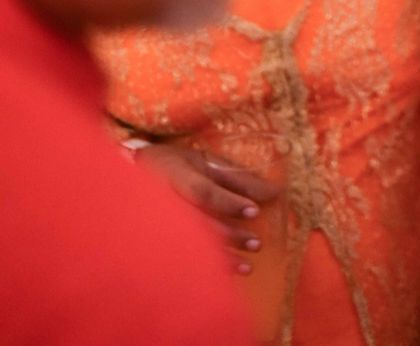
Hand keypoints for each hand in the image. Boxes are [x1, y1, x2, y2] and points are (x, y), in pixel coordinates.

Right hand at [137, 143, 281, 272]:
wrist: (129, 176)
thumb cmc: (174, 164)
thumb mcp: (203, 161)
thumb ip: (236, 176)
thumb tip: (273, 191)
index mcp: (176, 176)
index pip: (204, 192)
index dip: (229, 202)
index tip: (254, 211)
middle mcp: (166, 203)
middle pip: (198, 223)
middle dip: (229, 236)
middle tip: (256, 243)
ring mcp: (159, 225)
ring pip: (191, 246)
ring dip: (221, 258)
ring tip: (247, 267)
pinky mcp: (156, 242)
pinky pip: (181, 258)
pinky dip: (204, 268)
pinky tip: (224, 275)